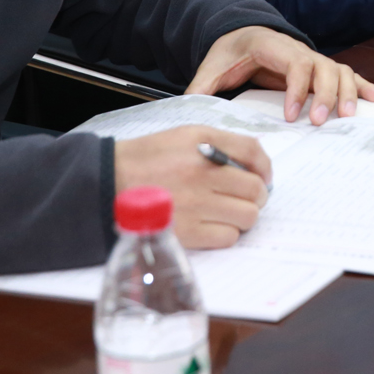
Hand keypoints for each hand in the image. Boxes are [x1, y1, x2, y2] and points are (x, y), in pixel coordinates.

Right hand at [113, 124, 270, 249]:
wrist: (108, 182)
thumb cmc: (148, 158)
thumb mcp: (185, 135)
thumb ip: (221, 143)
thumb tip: (254, 161)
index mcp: (204, 144)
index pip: (253, 152)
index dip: (265, 167)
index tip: (264, 176)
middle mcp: (203, 173)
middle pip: (256, 190)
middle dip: (256, 195)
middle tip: (243, 198)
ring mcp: (197, 205)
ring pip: (247, 216)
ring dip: (242, 216)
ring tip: (227, 213)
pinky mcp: (188, 232)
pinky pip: (228, 238)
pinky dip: (226, 233)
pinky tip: (212, 226)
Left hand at [185, 25, 373, 125]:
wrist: (241, 33)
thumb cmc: (230, 51)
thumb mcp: (212, 65)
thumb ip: (201, 85)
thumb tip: (188, 105)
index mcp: (273, 46)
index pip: (294, 64)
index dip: (296, 88)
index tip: (291, 114)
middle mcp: (299, 50)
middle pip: (323, 68)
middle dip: (325, 94)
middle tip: (319, 122)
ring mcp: (313, 58)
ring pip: (339, 71)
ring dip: (347, 93)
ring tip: (346, 117)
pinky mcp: (320, 69)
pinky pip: (348, 75)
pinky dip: (365, 86)